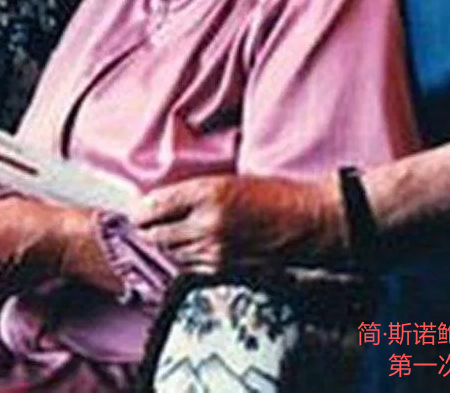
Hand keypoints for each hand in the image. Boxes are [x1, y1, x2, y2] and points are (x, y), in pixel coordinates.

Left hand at [132, 174, 344, 272]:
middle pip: (155, 234)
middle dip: (148, 228)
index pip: (153, 206)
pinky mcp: (225, 270)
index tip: (138, 208)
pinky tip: (193, 246)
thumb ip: (192, 192)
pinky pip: (189, 266)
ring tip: (172, 232)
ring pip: (170, 252)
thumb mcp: (229, 179)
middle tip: (148, 222)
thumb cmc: (275, 194)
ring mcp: (216, 251)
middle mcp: (208, 224)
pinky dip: (185, 258)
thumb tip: (156, 201)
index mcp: (208, 193)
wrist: (311, 221)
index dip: (140, 209)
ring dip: (167, 244)